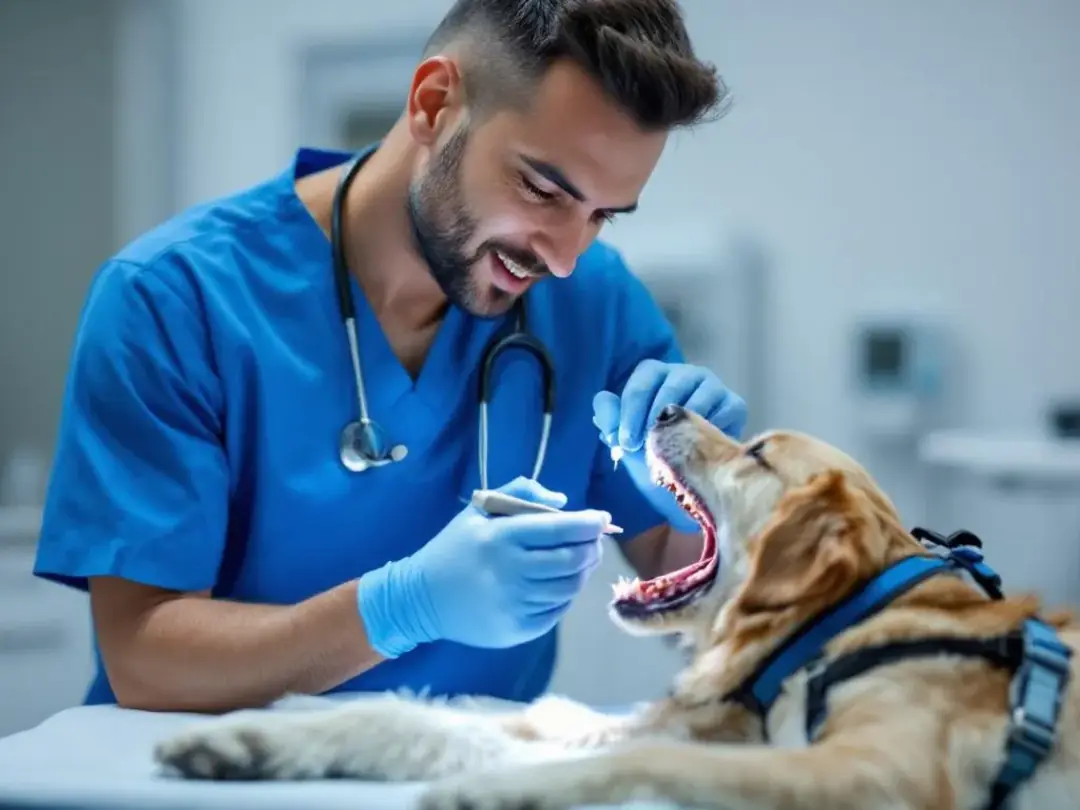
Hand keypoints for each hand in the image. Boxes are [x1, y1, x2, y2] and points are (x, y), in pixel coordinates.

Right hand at [356, 477, 609, 656]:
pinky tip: (559, 584)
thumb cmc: (455, 548)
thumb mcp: (479, 510)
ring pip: (569, 587)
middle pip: (572, 560)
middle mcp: (511, 571)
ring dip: (582, 572)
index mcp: (501, 537)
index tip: (602, 518)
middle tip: (594, 541)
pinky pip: (557, 611)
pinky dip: (566, 596)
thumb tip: (563, 502)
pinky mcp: (517, 629)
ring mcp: (514, 604)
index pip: (560, 529)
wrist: (420, 598)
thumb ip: (521, 493)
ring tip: (580, 561)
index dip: (588, 524)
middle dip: (591, 548)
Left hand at [592, 359, 746, 532]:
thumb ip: (609, 417)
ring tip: (670, 449)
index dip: (632, 409)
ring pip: (697, 399)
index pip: (643, 380)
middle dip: (653, 419)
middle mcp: (686, 374)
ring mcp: (713, 386)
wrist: (688, 478)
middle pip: (670, 385)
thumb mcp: (625, 436)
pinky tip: (698, 447)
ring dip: (681, 427)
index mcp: (656, 374)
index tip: (625, 440)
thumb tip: (604, 404)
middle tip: (645, 448)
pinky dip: (709, 430)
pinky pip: (723, 411)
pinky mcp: (734, 404)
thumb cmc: (655, 449)